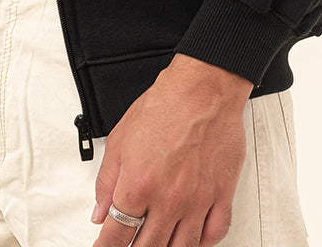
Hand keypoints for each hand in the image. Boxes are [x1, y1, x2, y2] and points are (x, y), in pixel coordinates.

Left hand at [90, 54, 252, 246]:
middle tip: (129, 245)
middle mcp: (168, 199)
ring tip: (157, 243)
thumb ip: (106, 181)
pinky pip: (213, 234)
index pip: (117, 234)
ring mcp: (197, 201)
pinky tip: (191, 239)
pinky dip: (201, 243)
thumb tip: (100, 212)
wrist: (202, 89)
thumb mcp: (120, 139)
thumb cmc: (164, 106)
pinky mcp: (221, 195)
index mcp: (138, 185)